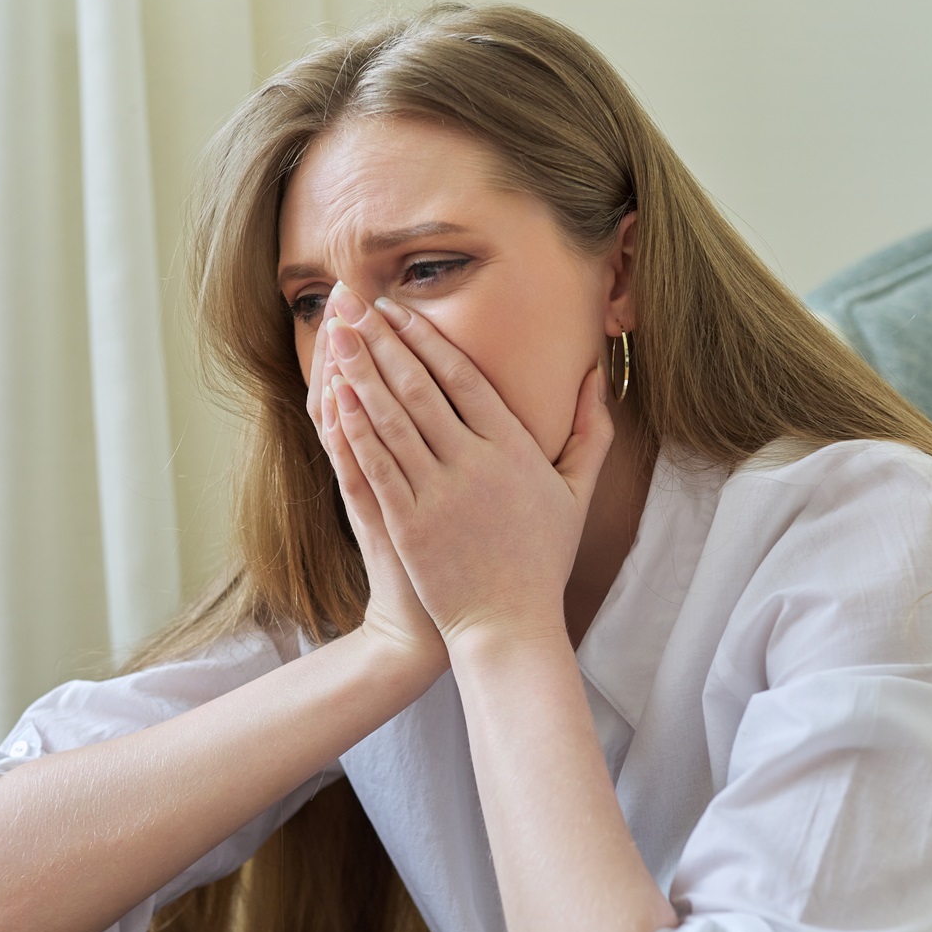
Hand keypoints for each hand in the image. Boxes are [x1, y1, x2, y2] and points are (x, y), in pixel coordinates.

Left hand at [318, 283, 614, 650]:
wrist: (509, 625)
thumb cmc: (543, 559)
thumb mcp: (577, 491)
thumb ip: (590, 430)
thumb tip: (597, 375)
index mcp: (514, 449)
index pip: (465, 378)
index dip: (427, 339)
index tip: (398, 311)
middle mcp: (475, 464)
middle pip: (421, 389)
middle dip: (384, 342)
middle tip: (354, 305)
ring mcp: (438, 494)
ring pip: (393, 420)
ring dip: (361, 373)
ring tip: (338, 336)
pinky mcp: (409, 524)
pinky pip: (376, 465)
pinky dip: (354, 428)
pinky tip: (334, 398)